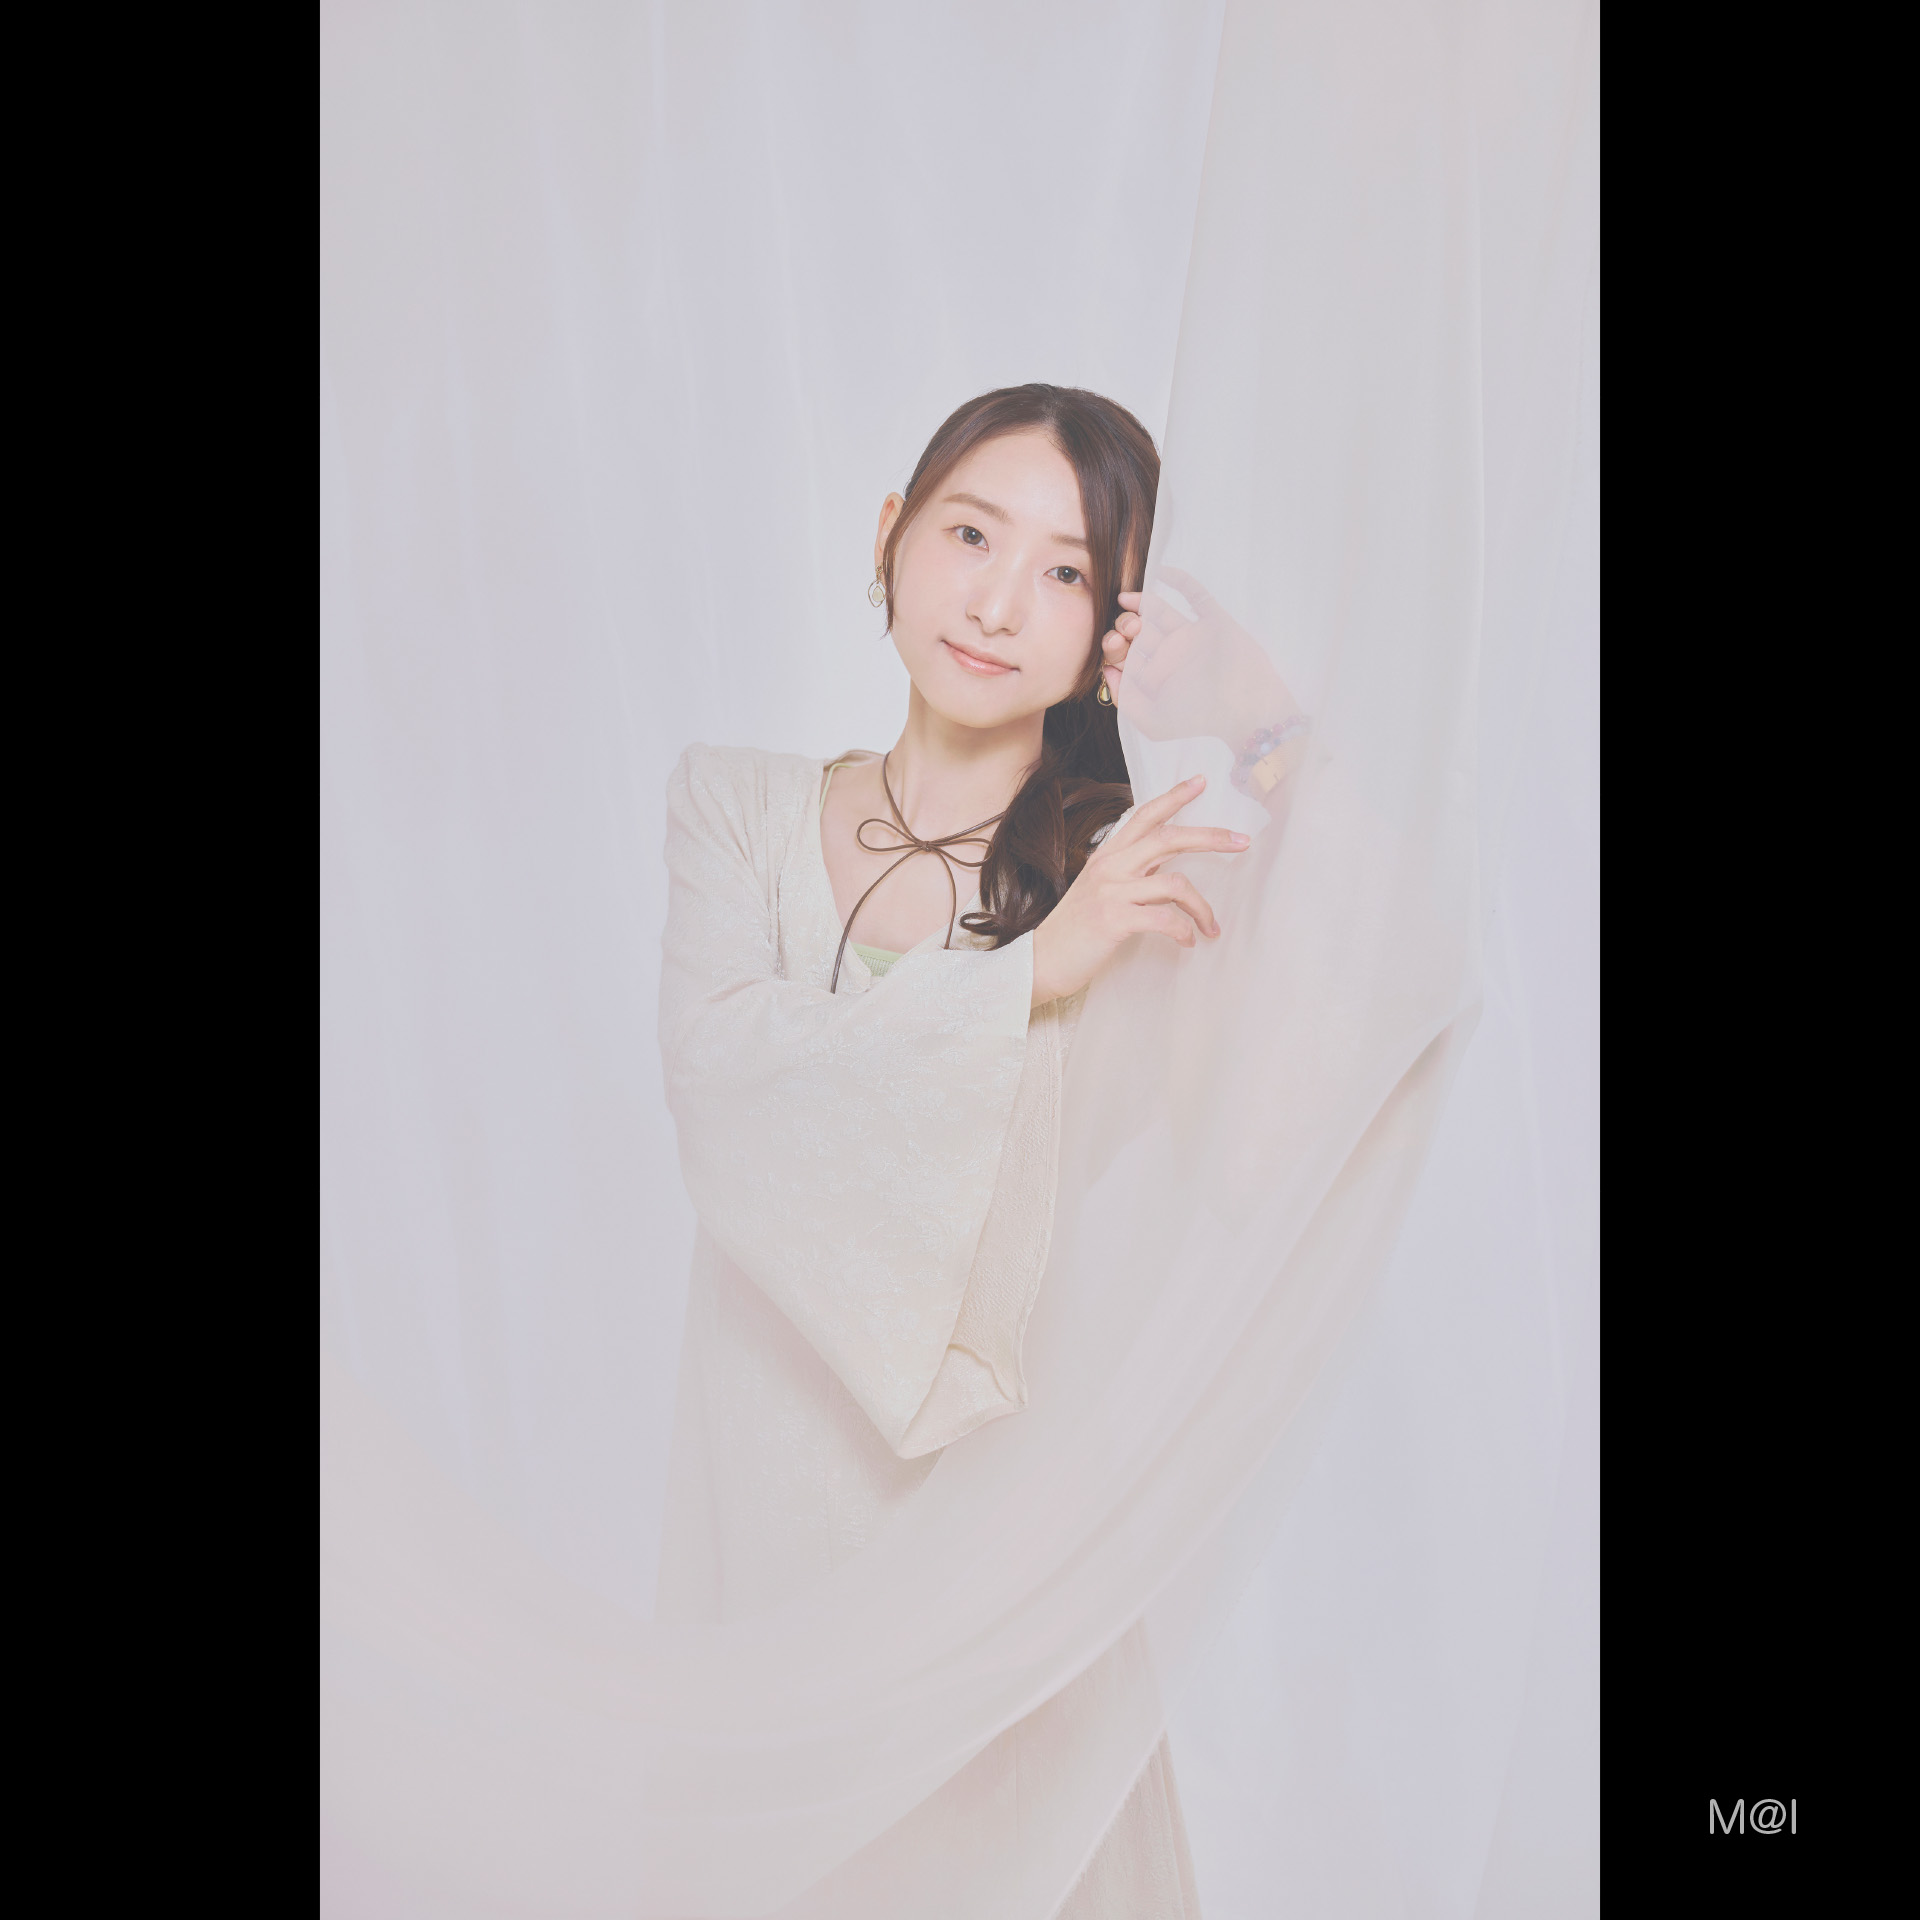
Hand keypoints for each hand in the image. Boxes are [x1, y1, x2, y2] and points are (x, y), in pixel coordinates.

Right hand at [1030, 774, 1250, 1005]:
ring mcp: (1111, 892)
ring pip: (1175, 883)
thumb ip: (1133, 877)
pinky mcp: (1114, 920)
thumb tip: (1171, 876)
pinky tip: (1188, 941)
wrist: (1041, 961)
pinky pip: (1164, 918)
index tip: (1201, 782)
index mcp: (1108, 857)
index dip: (1174, 797)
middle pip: (1169, 838)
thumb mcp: (1101, 892)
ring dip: (1202, 907)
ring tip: (1211, 927)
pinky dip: (1184, 930)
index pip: (1144, 816)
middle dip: (1211, 837)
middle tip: (1242, 842)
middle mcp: (1110, 867)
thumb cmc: (1076, 930)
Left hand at [1100, 567, 1298, 750]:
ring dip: (1142, 603)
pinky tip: (1159, 571)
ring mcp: (1191, 636)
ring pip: (1160, 611)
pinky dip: (1179, 580)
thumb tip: (1107, 669)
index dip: (1113, 645)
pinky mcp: (1213, 621)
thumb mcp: (1153, 722)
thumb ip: (1125, 699)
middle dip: (1125, 625)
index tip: (1113, 642)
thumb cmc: (1200, 721)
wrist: (1246, 710)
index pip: (1125, 654)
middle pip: (1138, 630)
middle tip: (1125, 627)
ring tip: (1126, 599)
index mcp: (1155, 676)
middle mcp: (1170, 654)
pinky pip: (1195, 594)